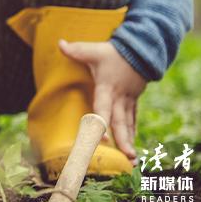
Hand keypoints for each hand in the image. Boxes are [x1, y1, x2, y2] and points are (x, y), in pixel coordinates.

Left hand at [59, 40, 145, 160]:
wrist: (141, 49)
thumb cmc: (114, 52)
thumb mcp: (94, 50)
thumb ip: (76, 50)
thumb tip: (59, 43)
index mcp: (107, 86)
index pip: (104, 106)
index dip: (102, 121)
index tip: (102, 138)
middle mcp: (119, 96)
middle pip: (120, 120)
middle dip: (122, 139)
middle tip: (125, 156)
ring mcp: (128, 100)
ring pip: (128, 123)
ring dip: (129, 140)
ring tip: (131, 158)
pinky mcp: (133, 100)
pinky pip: (133, 119)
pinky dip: (132, 132)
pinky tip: (131, 147)